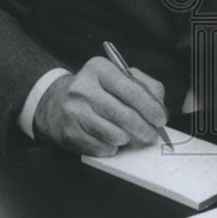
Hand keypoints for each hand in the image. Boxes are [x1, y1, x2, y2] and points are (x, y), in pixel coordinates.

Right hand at [34, 57, 166, 155]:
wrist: (56, 103)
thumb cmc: (96, 91)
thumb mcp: (117, 77)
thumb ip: (144, 86)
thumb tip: (159, 107)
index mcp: (100, 69)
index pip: (132, 90)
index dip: (151, 108)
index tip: (161, 119)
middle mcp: (83, 88)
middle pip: (124, 115)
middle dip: (144, 129)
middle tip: (151, 135)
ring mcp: (74, 111)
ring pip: (114, 135)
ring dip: (128, 139)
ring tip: (129, 135)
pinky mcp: (69, 133)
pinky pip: (101, 148)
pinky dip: (112, 148)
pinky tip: (110, 140)